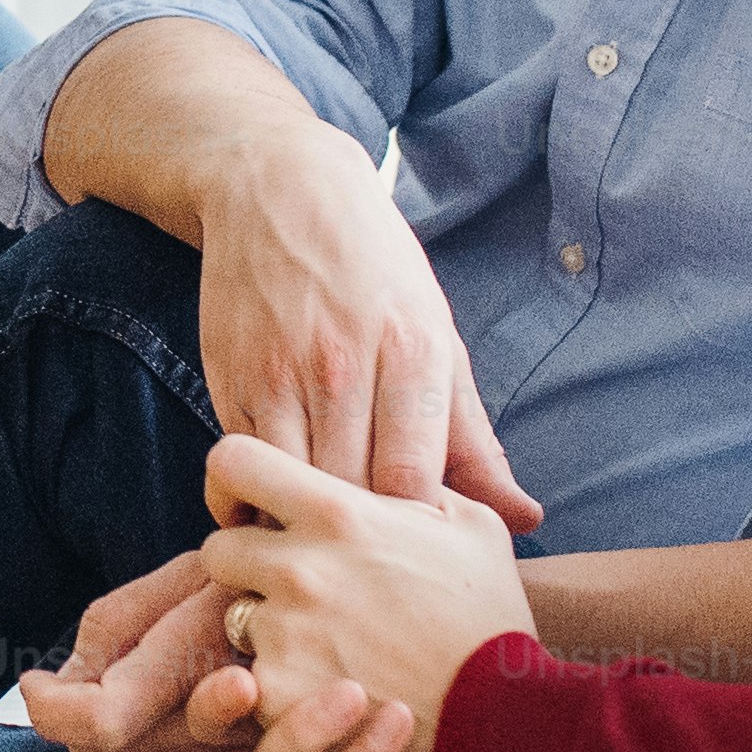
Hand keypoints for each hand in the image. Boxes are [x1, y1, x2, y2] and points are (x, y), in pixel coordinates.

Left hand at [16, 550, 292, 751]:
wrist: (397, 610)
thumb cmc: (278, 575)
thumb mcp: (194, 573)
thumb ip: (114, 625)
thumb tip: (52, 686)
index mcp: (205, 645)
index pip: (100, 719)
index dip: (55, 711)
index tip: (36, 686)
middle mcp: (239, 713)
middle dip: (88, 729)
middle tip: (94, 687)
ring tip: (159, 702)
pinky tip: (198, 738)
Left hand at [189, 433, 540, 751]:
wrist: (506, 719)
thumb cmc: (493, 617)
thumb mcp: (473, 526)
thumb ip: (418, 484)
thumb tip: (395, 467)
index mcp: (339, 513)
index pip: (232, 461)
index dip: (232, 482)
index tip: (250, 505)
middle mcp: (299, 568)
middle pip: (216, 549)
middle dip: (246, 565)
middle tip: (292, 588)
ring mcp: (284, 635)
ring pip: (229, 618)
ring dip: (264, 627)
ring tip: (325, 645)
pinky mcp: (279, 695)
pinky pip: (249, 680)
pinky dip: (277, 685)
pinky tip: (325, 689)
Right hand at [192, 125, 544, 529]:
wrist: (277, 192)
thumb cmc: (374, 270)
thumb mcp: (438, 338)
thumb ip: (473, 439)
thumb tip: (524, 518)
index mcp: (412, 351)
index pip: (412, 482)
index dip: (417, 531)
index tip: (421, 544)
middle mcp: (343, 365)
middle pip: (352, 494)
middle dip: (366, 537)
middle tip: (377, 559)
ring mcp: (278, 374)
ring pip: (292, 489)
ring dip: (308, 524)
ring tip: (329, 542)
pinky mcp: (227, 382)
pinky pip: (242, 470)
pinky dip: (261, 500)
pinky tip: (283, 506)